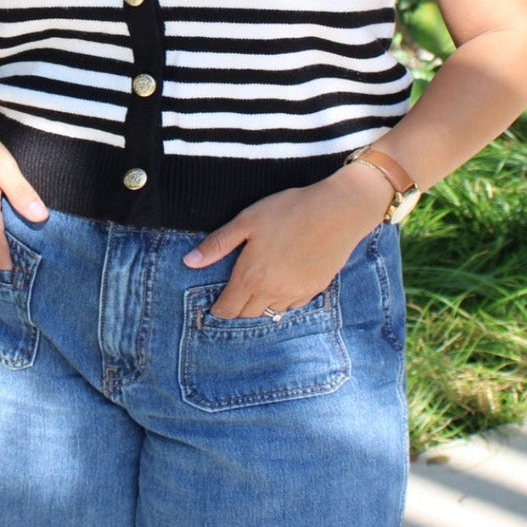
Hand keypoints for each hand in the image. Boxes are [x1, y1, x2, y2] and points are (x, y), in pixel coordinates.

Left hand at [182, 166, 391, 319]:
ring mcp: (295, 293)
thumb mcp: (247, 220)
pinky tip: (279, 287)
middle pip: (247, 316)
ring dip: (259, 308)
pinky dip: (281, 303)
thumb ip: (217, 244)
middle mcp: (272, 292)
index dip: (218, 311)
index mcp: (251, 276)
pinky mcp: (314, 290)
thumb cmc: (289, 210)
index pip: (228, 309)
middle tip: (231, 299)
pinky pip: (291, 307)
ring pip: (270, 314)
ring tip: (254, 294)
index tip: (214, 307)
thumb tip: (189, 262)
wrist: (338, 211)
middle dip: (236, 310)